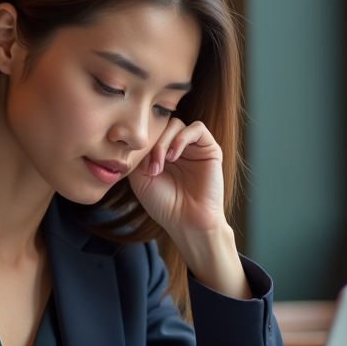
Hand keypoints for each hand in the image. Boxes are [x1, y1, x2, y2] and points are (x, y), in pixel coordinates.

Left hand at [127, 117, 224, 237]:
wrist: (186, 222)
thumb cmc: (164, 205)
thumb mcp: (140, 178)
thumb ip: (138, 154)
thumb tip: (140, 137)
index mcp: (161, 154)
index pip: (150, 132)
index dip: (142, 142)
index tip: (137, 162)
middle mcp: (178, 148)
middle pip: (161, 125)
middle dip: (152, 143)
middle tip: (151, 166)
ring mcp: (194, 148)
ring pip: (176, 124)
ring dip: (164, 141)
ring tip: (162, 163)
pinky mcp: (210, 149)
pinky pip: (197, 128)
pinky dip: (182, 138)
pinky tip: (174, 156)